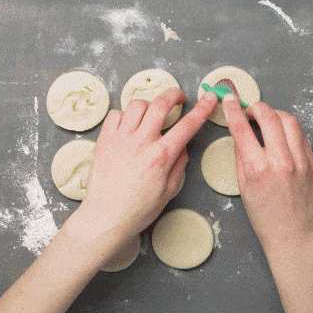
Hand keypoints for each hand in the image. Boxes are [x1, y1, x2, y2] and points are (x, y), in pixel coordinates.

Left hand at [74, 88, 217, 248]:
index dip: (202, 108)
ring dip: (149, 105)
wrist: (105, 218)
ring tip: (152, 114)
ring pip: (137, 104)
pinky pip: (115, 114)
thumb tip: (182, 145)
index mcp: (160, 157)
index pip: (187, 125)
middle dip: (174, 94)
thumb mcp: (168, 191)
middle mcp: (140, 143)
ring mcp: (120, 139)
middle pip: (161, 104)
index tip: (209, 98)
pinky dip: (124, 114)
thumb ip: (179, 164)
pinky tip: (129, 125)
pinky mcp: (104, 140)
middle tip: (179, 98)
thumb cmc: (137, 210)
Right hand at [222, 95, 312, 251]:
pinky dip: (289, 129)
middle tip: (250, 109)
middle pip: (268, 116)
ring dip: (275, 114)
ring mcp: (300, 161)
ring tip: (267, 119)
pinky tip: (281, 134)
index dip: (234, 109)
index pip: (242, 128)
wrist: (292, 234)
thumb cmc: (265, 215)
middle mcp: (281, 161)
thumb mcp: (243, 186)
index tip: (230, 99)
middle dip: (256, 106)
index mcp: (258, 168)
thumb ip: (241, 155)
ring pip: (289, 120)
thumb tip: (240, 132)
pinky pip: (301, 135)